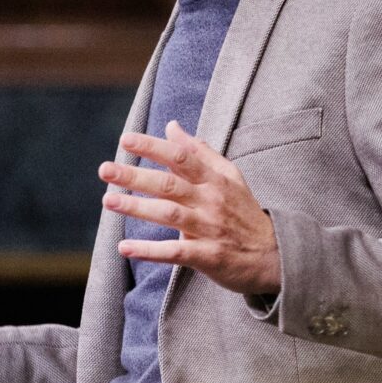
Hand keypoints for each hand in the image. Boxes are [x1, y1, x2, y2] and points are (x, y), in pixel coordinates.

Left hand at [99, 120, 281, 296]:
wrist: (275, 254)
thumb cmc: (244, 213)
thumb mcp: (229, 177)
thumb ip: (200, 152)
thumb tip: (172, 127)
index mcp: (214, 179)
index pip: (181, 157)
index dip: (153, 147)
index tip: (126, 140)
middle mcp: (211, 200)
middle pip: (169, 184)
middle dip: (135, 176)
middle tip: (105, 170)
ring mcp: (210, 228)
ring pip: (169, 214)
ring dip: (137, 208)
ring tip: (108, 200)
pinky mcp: (208, 256)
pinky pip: (175, 251)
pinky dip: (150, 250)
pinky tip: (124, 248)